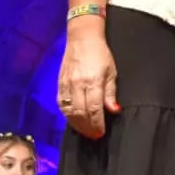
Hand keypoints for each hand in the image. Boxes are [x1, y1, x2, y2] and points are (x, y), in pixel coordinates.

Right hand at [61, 20, 118, 139]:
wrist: (82, 39)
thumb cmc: (100, 54)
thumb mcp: (112, 72)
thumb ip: (111, 93)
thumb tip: (114, 110)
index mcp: (93, 81)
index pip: (94, 109)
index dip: (97, 123)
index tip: (101, 132)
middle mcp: (77, 85)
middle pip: (80, 113)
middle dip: (87, 127)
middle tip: (94, 136)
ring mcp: (66, 84)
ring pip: (68, 111)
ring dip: (76, 124)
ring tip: (85, 131)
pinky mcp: (59, 84)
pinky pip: (61, 104)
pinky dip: (67, 115)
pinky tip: (74, 120)